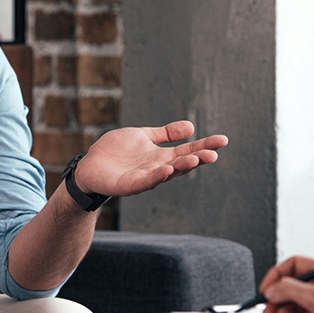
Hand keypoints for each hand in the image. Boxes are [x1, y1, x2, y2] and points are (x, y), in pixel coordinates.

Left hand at [73, 121, 228, 196]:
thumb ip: (165, 133)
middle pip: (182, 163)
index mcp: (161, 155)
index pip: (187, 150)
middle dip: (198, 158)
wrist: (90, 165)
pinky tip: (167, 169)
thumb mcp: (143, 136)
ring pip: (167, 173)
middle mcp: (157, 168)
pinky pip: (146, 181)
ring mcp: (145, 177)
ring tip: (195, 159)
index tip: (223, 140)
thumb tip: (191, 127)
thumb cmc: (116, 151)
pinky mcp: (130, 185)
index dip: (204, 145)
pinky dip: (157, 176)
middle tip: (214, 153)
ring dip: (181, 167)